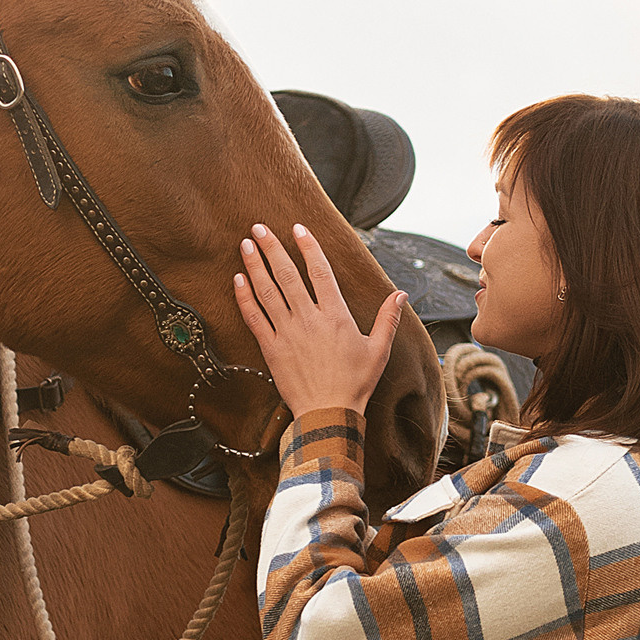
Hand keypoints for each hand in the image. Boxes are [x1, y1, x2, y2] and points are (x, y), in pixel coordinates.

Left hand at [233, 222, 406, 419]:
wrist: (328, 413)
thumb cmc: (355, 383)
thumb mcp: (379, 350)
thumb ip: (388, 319)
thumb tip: (401, 294)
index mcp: (336, 316)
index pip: (320, 271)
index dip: (308, 247)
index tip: (298, 229)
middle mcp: (309, 319)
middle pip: (287, 274)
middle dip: (272, 248)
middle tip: (259, 227)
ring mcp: (287, 332)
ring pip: (268, 291)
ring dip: (255, 265)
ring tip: (245, 244)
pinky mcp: (271, 348)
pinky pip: (254, 317)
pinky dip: (245, 297)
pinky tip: (238, 279)